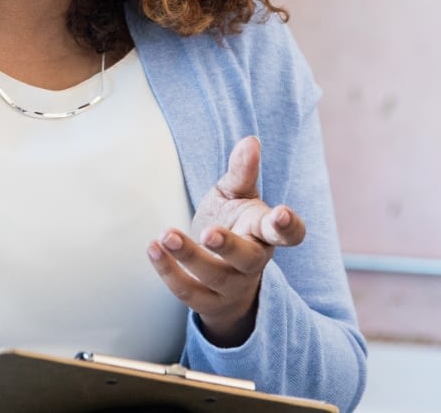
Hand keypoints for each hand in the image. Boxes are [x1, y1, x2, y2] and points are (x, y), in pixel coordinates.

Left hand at [145, 136, 306, 346]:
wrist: (222, 273)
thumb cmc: (233, 224)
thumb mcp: (235, 195)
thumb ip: (242, 171)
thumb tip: (250, 140)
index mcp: (264, 233)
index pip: (288, 234)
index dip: (289, 226)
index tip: (281, 213)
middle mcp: (253, 262)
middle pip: (248, 259)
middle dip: (228, 246)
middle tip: (207, 231)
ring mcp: (232, 285)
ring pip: (214, 277)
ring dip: (188, 256)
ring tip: (165, 235)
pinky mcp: (207, 301)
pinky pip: (188, 292)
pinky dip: (168, 272)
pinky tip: (152, 248)